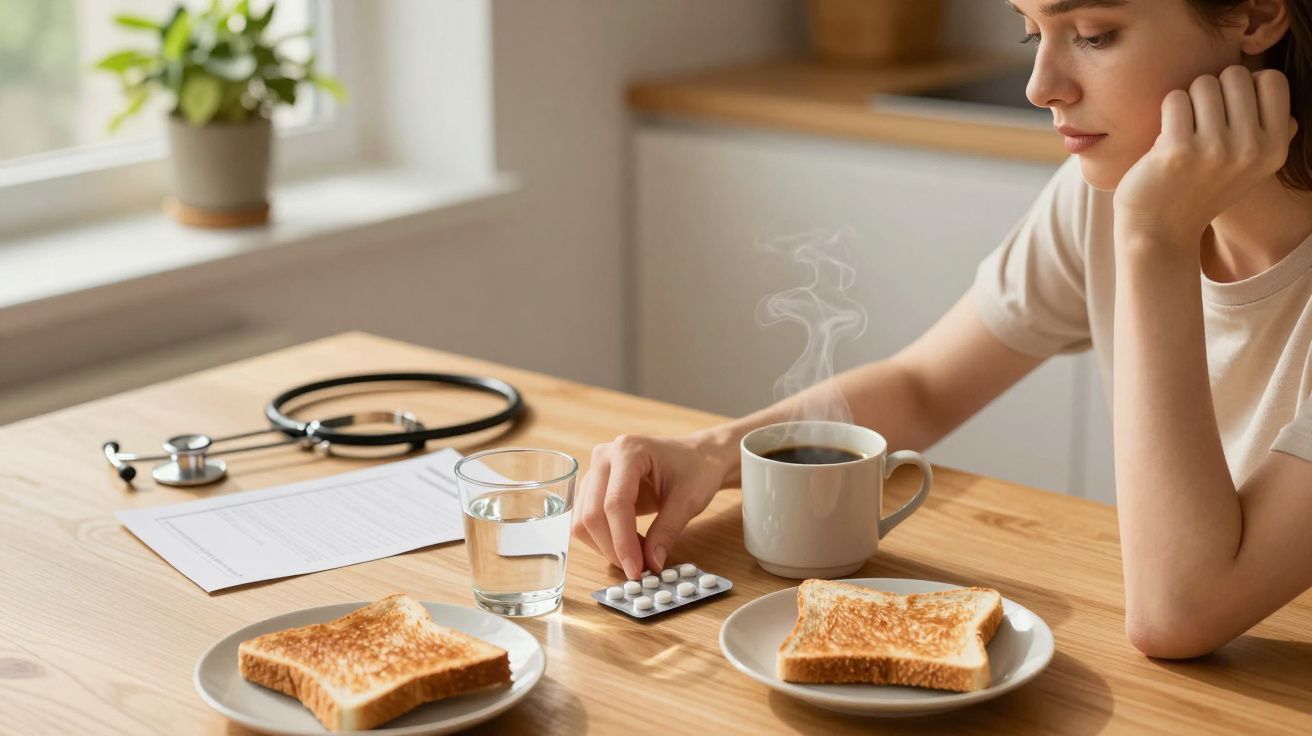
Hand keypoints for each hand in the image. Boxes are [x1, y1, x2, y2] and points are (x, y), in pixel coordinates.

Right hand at [571, 432, 733, 579]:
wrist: (695, 456)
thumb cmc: (695, 470)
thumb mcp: (689, 500)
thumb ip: (667, 530)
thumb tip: (651, 564)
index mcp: (628, 451)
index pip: (615, 503)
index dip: (623, 541)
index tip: (636, 570)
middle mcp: (604, 456)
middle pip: (592, 513)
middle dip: (612, 548)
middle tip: (638, 570)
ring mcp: (594, 470)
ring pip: (582, 519)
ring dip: (605, 546)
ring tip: (637, 555)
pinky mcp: (592, 486)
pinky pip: (585, 518)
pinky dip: (602, 539)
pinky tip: (628, 544)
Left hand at [1113, 66, 1296, 249]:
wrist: (1160, 231)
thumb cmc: (1202, 189)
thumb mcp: (1251, 167)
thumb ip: (1271, 131)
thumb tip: (1278, 95)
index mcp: (1275, 149)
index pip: (1272, 79)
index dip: (1246, 84)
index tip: (1228, 107)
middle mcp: (1252, 148)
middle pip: (1235, 75)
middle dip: (1213, 90)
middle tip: (1199, 121)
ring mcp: (1215, 149)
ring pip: (1204, 83)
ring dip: (1188, 101)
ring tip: (1183, 131)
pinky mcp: (1178, 150)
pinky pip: (1175, 99)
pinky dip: (1167, 111)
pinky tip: (1165, 137)